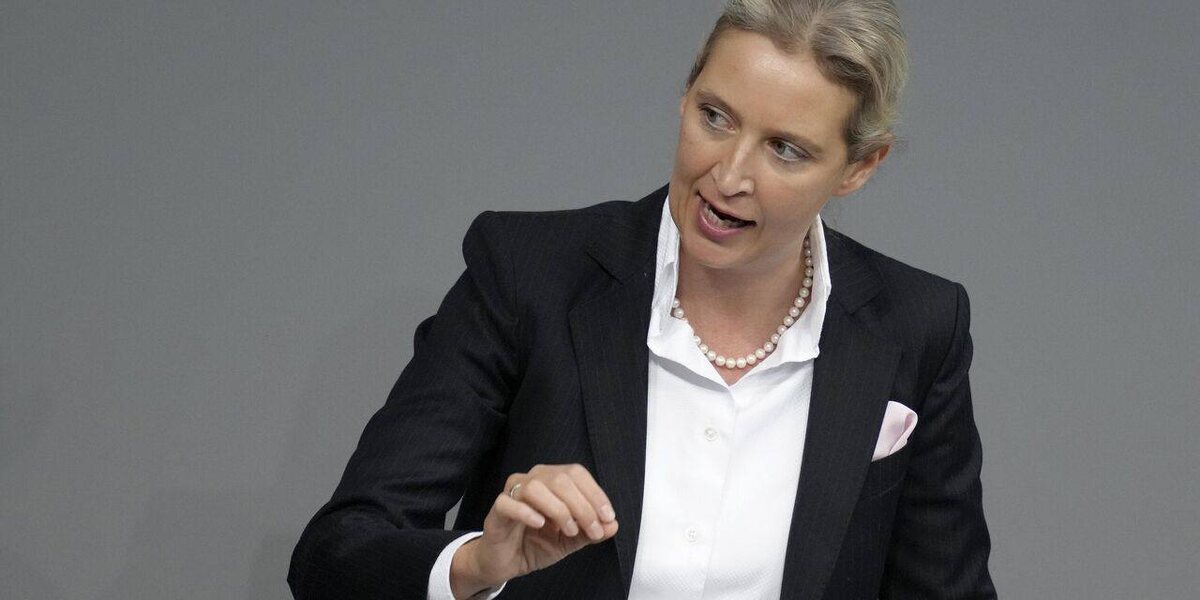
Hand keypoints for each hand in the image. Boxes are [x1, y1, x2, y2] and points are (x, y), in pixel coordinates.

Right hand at [449, 464, 618, 597]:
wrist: (507, 562)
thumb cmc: (537, 543)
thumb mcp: (571, 540)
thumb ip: (591, 532)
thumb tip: (613, 525)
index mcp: (552, 480)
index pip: (576, 473)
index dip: (595, 493)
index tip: (607, 517)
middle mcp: (532, 480)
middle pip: (560, 479)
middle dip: (582, 506)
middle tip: (591, 530)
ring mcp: (512, 493)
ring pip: (536, 487)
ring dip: (558, 510)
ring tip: (568, 530)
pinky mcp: (496, 510)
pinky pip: (508, 503)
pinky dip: (527, 512)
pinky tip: (540, 525)